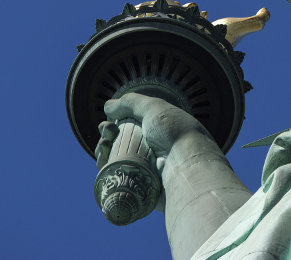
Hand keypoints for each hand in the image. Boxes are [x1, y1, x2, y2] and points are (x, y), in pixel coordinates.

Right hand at [95, 93, 211, 173]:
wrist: (187, 164)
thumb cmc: (174, 133)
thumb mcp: (154, 108)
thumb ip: (131, 102)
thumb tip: (108, 107)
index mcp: (155, 133)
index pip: (127, 130)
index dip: (113, 126)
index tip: (107, 124)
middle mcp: (150, 151)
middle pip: (118, 146)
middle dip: (107, 138)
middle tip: (107, 133)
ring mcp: (144, 171)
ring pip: (115, 163)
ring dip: (103, 153)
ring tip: (103, 145)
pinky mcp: (139, 188)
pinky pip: (118, 180)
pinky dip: (106, 171)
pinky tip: (103, 161)